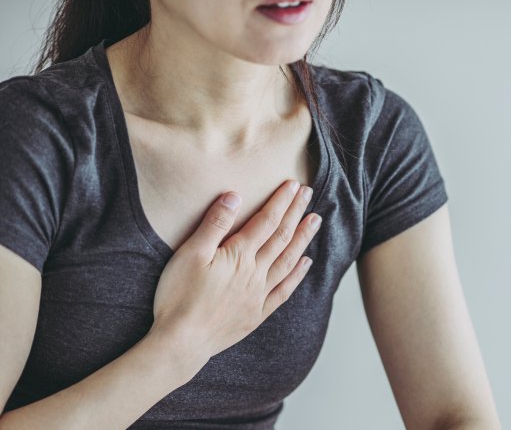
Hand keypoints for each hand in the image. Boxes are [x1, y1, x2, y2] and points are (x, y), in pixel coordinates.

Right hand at [148, 179, 320, 364]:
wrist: (181, 342)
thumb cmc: (178, 296)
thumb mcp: (190, 254)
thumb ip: (215, 224)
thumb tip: (235, 196)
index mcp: (238, 255)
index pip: (266, 221)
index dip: (281, 201)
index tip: (293, 185)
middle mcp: (254, 272)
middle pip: (281, 237)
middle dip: (296, 213)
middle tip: (309, 193)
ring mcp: (258, 294)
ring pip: (288, 260)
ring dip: (303, 238)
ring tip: (315, 221)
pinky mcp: (256, 313)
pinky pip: (284, 290)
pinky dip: (297, 275)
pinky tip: (305, 262)